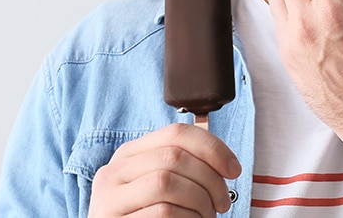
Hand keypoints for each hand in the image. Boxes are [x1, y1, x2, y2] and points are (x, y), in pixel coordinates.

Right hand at [88, 123, 240, 216]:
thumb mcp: (156, 188)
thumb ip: (178, 168)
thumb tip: (222, 159)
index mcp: (129, 155)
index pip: (175, 133)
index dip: (212, 147)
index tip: (233, 169)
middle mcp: (114, 172)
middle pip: (175, 157)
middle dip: (210, 179)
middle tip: (223, 202)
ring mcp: (109, 198)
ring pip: (167, 182)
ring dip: (199, 202)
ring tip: (206, 216)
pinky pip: (162, 212)